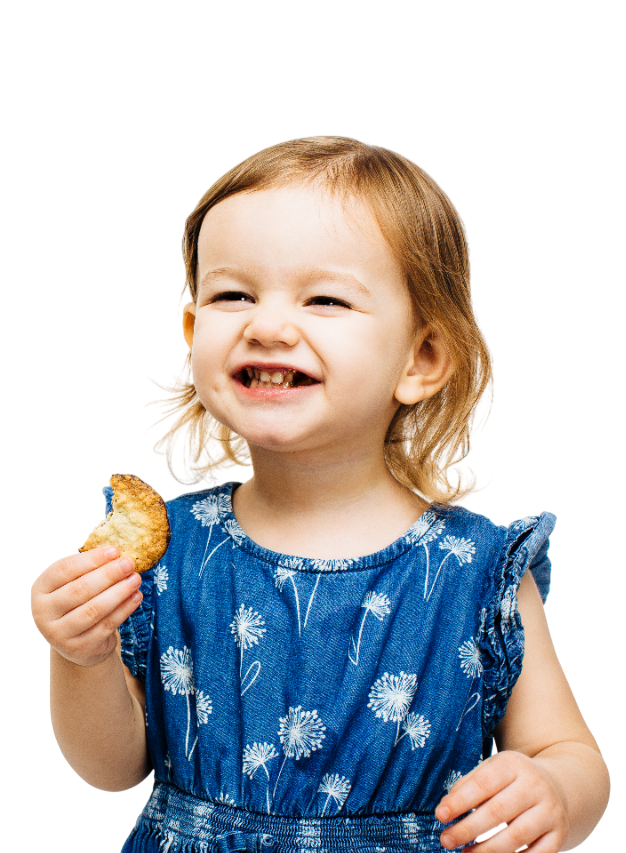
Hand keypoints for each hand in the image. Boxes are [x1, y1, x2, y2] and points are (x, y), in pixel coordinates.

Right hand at [30, 545, 141, 666]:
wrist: (77, 641)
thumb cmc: (78, 601)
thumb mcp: (75, 582)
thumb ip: (90, 567)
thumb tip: (117, 553)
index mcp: (40, 588)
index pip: (64, 569)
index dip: (91, 559)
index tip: (115, 551)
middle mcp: (43, 612)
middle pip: (79, 590)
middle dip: (108, 574)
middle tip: (129, 563)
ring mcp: (59, 633)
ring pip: (93, 610)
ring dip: (118, 592)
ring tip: (135, 579)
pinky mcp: (79, 648)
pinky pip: (105, 626)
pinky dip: (124, 609)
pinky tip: (135, 596)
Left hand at [435, 750, 568, 851]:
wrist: (556, 786)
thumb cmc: (511, 780)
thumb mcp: (491, 770)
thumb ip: (468, 785)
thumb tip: (445, 808)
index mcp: (513, 764)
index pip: (483, 784)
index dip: (460, 801)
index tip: (440, 815)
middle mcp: (535, 785)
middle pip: (498, 812)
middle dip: (468, 829)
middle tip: (446, 840)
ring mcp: (551, 811)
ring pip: (516, 836)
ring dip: (487, 851)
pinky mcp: (559, 834)